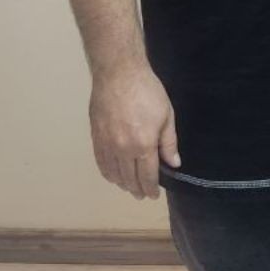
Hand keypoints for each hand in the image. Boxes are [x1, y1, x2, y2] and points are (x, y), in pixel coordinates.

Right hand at [89, 60, 179, 199]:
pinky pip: (101, 164)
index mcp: (143, 145)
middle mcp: (123, 150)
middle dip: (138, 189)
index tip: (154, 195)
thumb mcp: (167, 115)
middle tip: (143, 194)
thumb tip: (173, 164)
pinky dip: (108, 174)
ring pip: (114, 175)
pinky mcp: (95, 139)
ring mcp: (107, 146)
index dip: (151, 188)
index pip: (147, 176)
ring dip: (123, 184)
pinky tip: (114, 176)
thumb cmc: (148, 92)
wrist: (119, 75)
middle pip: (129, 179)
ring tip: (130, 187)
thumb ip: (169, 143)